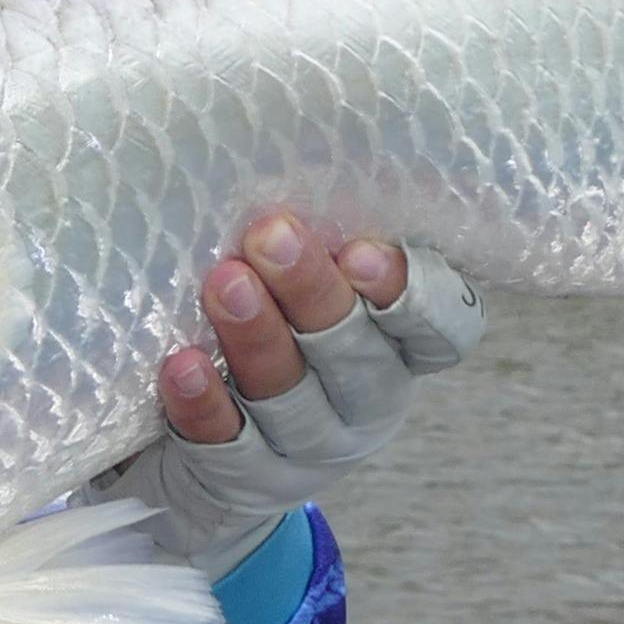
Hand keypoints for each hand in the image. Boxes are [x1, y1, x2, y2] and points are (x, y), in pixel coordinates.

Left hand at [116, 207, 484, 573]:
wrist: (216, 460)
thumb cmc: (272, 333)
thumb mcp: (313, 285)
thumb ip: (327, 236)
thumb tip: (312, 146)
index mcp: (401, 346)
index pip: (444, 326)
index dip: (411, 294)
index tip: (362, 252)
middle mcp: (369, 400)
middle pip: (356, 353)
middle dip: (312, 293)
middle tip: (270, 236)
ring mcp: (311, 447)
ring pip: (291, 396)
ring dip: (257, 338)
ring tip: (223, 284)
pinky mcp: (247, 478)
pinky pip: (227, 442)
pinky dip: (204, 403)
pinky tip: (180, 364)